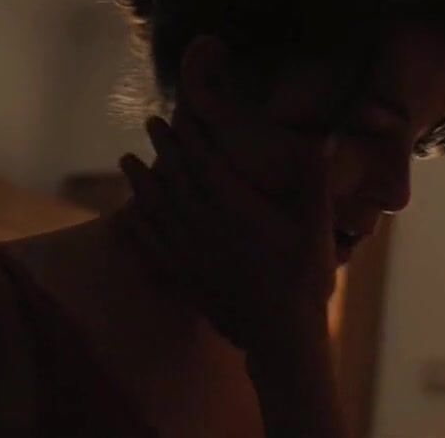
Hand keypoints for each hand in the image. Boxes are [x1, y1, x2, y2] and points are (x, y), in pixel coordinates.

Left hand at [118, 110, 339, 352]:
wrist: (281, 333)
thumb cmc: (304, 277)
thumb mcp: (317, 226)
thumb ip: (313, 182)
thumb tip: (319, 140)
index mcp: (236, 208)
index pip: (206, 162)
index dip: (192, 135)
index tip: (181, 111)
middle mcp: (205, 225)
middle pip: (177, 178)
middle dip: (164, 148)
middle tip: (151, 123)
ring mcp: (191, 252)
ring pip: (157, 208)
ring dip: (141, 181)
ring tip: (126, 159)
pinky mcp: (185, 274)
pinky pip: (153, 243)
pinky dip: (139, 223)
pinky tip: (130, 212)